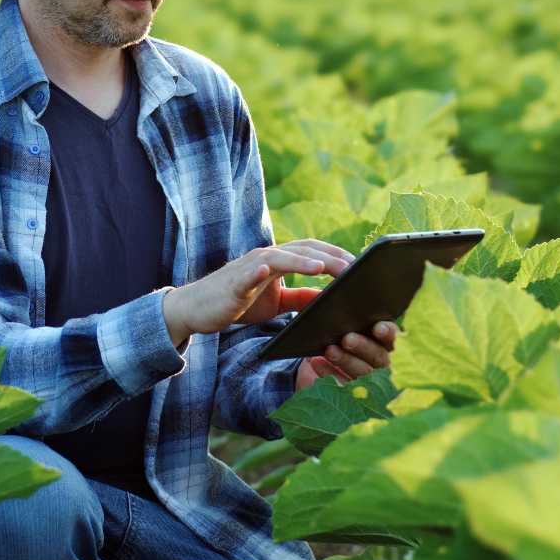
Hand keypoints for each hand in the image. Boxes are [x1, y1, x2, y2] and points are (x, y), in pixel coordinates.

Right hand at [163, 239, 353, 343]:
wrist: (197, 309)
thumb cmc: (237, 303)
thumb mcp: (276, 303)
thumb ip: (300, 297)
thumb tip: (327, 298)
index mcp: (279, 261)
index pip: (314, 252)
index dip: (338, 256)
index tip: (362, 267)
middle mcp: (267, 257)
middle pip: (304, 250)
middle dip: (331, 258)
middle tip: (356, 268)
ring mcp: (250, 267)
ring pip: (281, 257)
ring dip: (303, 261)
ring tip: (325, 268)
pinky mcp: (234, 282)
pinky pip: (249, 274)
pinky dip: (260, 270)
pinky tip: (269, 270)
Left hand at [295, 320, 396, 392]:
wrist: (325, 369)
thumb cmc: (344, 341)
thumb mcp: (350, 328)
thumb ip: (353, 318)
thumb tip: (333, 300)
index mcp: (389, 347)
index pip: (394, 340)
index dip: (389, 334)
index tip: (378, 328)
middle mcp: (385, 368)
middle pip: (379, 358)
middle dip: (364, 347)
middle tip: (347, 339)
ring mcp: (371, 386)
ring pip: (363, 374)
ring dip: (346, 360)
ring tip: (329, 350)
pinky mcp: (353, 398)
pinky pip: (343, 386)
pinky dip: (329, 373)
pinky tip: (316, 362)